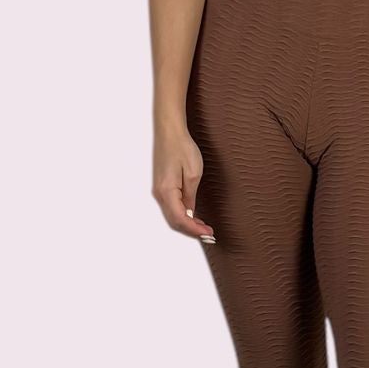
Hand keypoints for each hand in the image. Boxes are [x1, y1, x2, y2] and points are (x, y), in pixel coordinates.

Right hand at [153, 123, 217, 241]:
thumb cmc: (181, 148)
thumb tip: (190, 213)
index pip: (180, 219)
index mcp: (166, 192)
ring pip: (172, 216)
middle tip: (209, 235)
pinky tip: (193, 216)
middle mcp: (159, 194)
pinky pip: (171, 207)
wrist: (170, 132)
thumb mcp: (193, 174)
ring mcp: (159, 191)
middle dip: (191, 231)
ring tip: (204, 228)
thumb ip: (190, 196)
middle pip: (174, 221)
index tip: (208, 233)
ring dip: (187, 224)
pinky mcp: (162, 187)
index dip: (194, 230)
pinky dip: (182, 215)